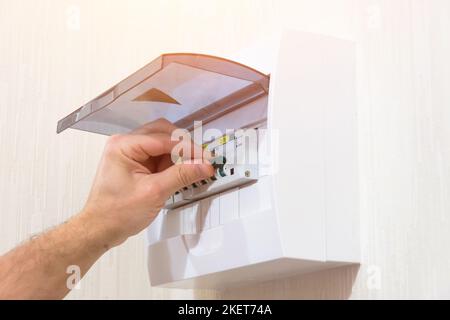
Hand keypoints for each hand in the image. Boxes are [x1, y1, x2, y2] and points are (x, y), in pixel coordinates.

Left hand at [79, 119, 213, 247]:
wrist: (99, 230)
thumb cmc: (116, 213)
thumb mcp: (154, 193)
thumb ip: (181, 176)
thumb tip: (203, 166)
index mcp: (124, 145)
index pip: (164, 139)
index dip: (188, 148)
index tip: (206, 158)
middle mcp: (125, 144)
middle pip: (163, 133)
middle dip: (183, 147)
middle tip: (201, 161)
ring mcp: (129, 153)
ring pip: (162, 143)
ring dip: (177, 155)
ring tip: (189, 171)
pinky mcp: (134, 163)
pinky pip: (158, 156)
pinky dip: (170, 163)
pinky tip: (178, 174)